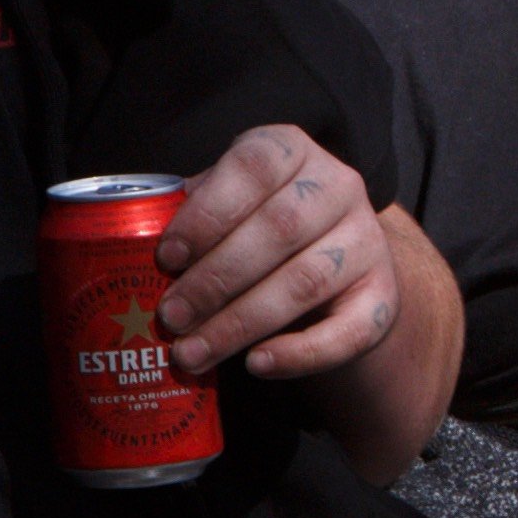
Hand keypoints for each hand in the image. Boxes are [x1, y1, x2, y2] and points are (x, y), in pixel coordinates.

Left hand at [158, 121, 399, 380]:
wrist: (336, 263)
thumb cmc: (257, 229)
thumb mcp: (229, 205)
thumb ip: (193, 215)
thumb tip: (134, 249)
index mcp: (293, 152)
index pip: (254, 167)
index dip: (207, 212)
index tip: (166, 257)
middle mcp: (340, 186)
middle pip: (279, 229)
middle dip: (215, 280)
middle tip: (170, 318)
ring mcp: (367, 241)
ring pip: (304, 283)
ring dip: (240, 323)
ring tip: (191, 353)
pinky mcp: (383, 296)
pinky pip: (347, 331)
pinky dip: (300, 354)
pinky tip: (256, 366)